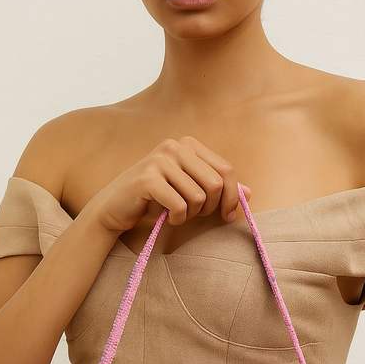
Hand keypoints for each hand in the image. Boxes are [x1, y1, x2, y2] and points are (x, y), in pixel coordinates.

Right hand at [80, 135, 251, 234]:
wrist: (115, 208)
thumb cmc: (156, 200)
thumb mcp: (190, 191)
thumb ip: (218, 189)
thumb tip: (249, 193)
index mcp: (188, 144)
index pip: (226, 169)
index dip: (232, 196)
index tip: (227, 215)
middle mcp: (174, 146)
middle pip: (215, 183)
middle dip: (210, 208)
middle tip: (193, 215)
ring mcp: (159, 160)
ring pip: (198, 197)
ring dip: (190, 214)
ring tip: (176, 213)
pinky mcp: (147, 178)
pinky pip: (179, 206)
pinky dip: (176, 219)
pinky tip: (165, 217)